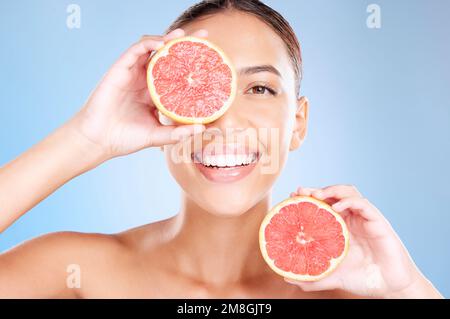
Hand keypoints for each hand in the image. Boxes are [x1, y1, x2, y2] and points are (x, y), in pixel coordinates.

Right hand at [69, 28, 206, 159]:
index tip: (210, 60)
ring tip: (184, 36)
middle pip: (168, 56)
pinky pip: (135, 50)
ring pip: (152, 48)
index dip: (192, 64)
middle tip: (204, 38)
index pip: (177, 73)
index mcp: (155, 93)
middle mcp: (146, 80)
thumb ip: (178, 133)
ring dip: (168, 39)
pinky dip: (149, 44)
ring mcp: (133, 73)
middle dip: (185, 44)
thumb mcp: (157, 136)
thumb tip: (203, 128)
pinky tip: (162, 45)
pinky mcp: (120, 69)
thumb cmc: (125, 138)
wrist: (99, 140)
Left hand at [284, 184, 441, 297]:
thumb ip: (314, 278)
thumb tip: (289, 278)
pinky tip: (336, 207)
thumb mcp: (334, 278)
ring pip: (349, 192)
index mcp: (341, 227)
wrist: (390, 287)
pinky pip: (363, 204)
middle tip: (300, 191)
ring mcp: (365, 218)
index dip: (308, 197)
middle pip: (333, 194)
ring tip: (316, 195)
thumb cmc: (364, 279)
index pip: (323, 204)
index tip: (292, 196)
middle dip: (316, 190)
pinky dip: (348, 201)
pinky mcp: (378, 222)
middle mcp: (352, 219)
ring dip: (332, 189)